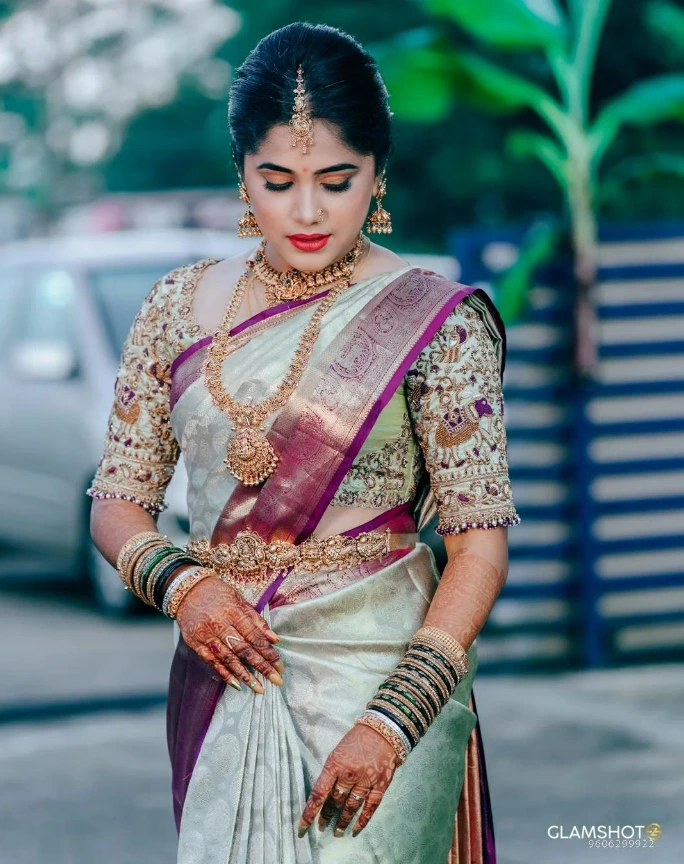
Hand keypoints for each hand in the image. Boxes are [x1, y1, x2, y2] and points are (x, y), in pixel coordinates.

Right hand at [176, 572, 283, 693]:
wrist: (187, 590)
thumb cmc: (218, 593)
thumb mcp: (239, 600)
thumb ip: (256, 620)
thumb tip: (274, 638)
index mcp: (233, 612)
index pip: (254, 636)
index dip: (268, 652)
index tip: (280, 666)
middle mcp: (219, 625)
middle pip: (243, 649)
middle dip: (261, 666)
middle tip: (276, 680)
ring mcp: (206, 635)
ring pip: (228, 659)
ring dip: (245, 675)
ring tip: (259, 688)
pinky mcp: (195, 644)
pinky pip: (212, 662)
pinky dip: (224, 674)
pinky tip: (237, 684)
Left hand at [297, 723, 398, 838]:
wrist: (382, 730)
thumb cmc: (356, 741)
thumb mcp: (337, 753)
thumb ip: (331, 773)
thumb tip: (322, 796)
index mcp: (335, 764)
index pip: (319, 793)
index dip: (309, 813)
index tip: (302, 828)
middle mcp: (350, 774)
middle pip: (335, 802)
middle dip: (326, 817)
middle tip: (322, 827)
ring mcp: (367, 780)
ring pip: (351, 807)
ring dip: (343, 822)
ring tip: (337, 832)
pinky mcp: (381, 784)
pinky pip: (370, 807)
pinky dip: (363, 820)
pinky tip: (355, 830)